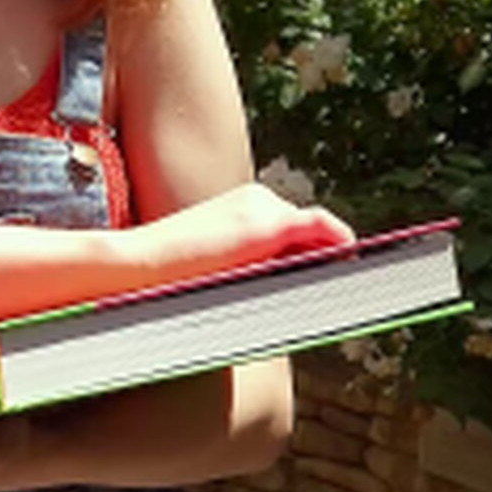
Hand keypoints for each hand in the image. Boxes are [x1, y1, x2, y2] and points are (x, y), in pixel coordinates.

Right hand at [126, 182, 354, 285]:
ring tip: (338, 286)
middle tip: (331, 290)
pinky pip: (324, 230)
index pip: (287, 232)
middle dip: (317, 261)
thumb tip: (278, 294)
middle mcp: (257, 197)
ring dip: (327, 259)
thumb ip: (244, 269)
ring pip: (316, 236)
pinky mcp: (271, 225)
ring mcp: (265, 207)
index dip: (305, 259)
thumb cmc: (163, 276)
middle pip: (306, 235)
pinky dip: (342, 246)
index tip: (317, 282)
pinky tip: (352, 265)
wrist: (139, 265)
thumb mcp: (210, 266)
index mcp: (240, 204)